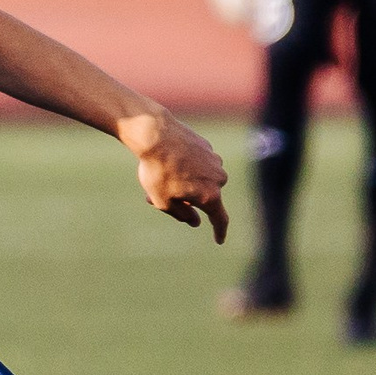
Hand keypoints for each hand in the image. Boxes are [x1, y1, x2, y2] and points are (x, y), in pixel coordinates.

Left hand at [122, 112, 229, 242]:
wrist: (155, 134)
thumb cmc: (157, 170)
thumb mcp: (163, 201)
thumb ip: (182, 214)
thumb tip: (195, 221)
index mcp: (210, 196)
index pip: (220, 219)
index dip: (219, 231)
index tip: (219, 240)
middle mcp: (218, 178)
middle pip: (205, 197)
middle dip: (186, 200)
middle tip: (158, 198)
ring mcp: (214, 161)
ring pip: (201, 179)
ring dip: (186, 183)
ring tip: (161, 177)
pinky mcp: (207, 147)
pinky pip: (198, 164)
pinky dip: (186, 167)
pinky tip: (168, 160)